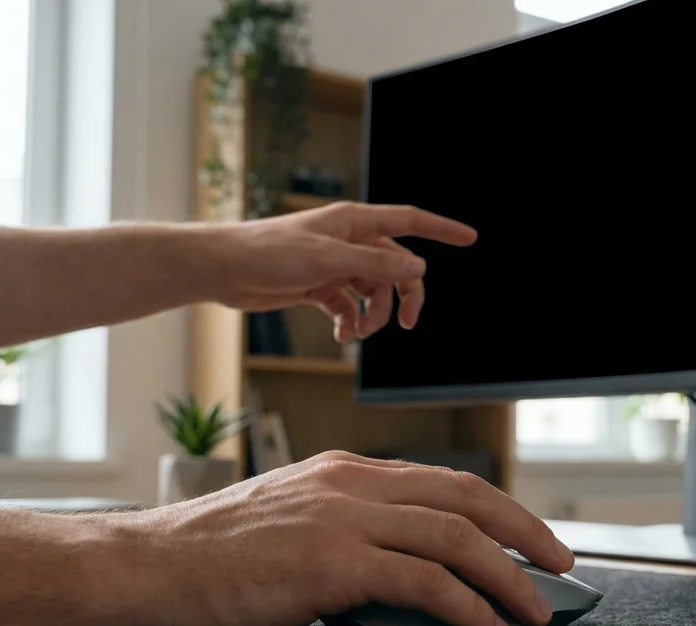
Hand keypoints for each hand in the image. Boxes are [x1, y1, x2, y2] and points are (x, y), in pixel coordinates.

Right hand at [126, 451, 574, 625]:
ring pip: (456, 538)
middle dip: (524, 531)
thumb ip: (343, 532)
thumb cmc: (205, 560)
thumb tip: (398, 570)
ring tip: (536, 612)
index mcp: (342, 471)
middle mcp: (350, 484)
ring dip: (508, 578)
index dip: (496, 508)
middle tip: (561, 564)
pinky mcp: (331, 563)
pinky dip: (468, 607)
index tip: (528, 537)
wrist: (141, 570)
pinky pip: (424, 582)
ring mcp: (342, 519)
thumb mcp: (285, 524)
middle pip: (465, 497)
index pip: (442, 480)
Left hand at [212, 202, 477, 342]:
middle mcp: (349, 241)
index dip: (441, 230)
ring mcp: (335, 265)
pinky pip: (350, 307)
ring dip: (373, 315)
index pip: (409, 221)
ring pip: (373, 291)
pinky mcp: (319, 287)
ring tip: (357, 333)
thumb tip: (418, 267)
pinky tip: (343, 335)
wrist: (225, 269)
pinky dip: (350, 323)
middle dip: (404, 295)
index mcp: (355, 222)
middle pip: (396, 266)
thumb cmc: (271, 252)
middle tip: (407, 324)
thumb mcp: (329, 259)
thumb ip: (376, 264)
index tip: (470, 238)